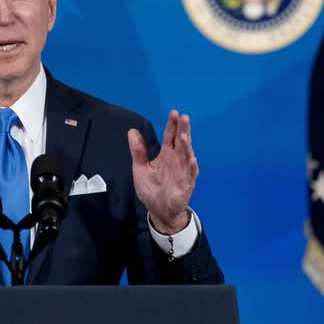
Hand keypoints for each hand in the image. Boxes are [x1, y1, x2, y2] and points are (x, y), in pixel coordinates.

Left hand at [128, 110, 197, 234]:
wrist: (158, 211)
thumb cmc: (152, 189)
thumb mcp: (140, 168)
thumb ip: (138, 151)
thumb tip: (131, 131)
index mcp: (166, 155)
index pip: (170, 137)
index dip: (172, 125)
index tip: (173, 113)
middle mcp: (177, 161)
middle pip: (181, 143)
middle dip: (183, 130)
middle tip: (183, 117)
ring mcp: (183, 173)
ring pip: (186, 157)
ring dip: (187, 146)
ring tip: (183, 136)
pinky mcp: (186, 186)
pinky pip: (190, 176)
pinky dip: (191, 168)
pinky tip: (192, 159)